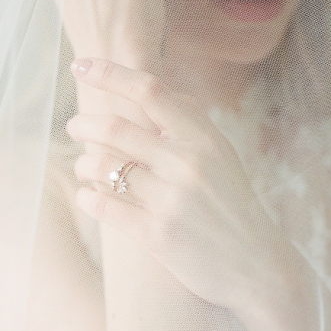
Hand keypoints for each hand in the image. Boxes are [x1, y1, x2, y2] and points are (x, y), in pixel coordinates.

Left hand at [65, 58, 285, 308]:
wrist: (256, 266)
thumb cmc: (228, 206)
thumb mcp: (217, 158)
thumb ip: (181, 128)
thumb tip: (140, 89)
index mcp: (204, 138)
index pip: (150, 91)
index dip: (109, 73)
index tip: (79, 64)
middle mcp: (188, 163)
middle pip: (114, 128)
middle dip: (83, 124)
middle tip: (73, 125)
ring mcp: (172, 199)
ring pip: (102, 167)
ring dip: (83, 165)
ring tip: (84, 168)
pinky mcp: (157, 233)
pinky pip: (102, 205)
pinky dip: (87, 197)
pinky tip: (88, 195)